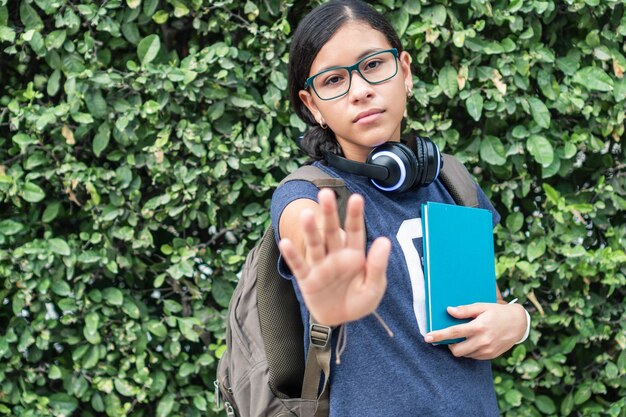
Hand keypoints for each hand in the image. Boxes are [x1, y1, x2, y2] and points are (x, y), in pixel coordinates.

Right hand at [278, 188, 390, 325]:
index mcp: (354, 255)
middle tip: (326, 193)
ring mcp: (320, 266)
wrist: (340, 320)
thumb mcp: (374, 287)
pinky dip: (292, 255)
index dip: (355, 215)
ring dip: (311, 230)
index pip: (355, 231)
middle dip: (330, 214)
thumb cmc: (359, 300)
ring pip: (315, 245)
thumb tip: (383, 240)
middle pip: (332, 232)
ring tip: (307, 214)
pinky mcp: (307, 280)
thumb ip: (377, 265)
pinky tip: (285, 243)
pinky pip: (299, 266)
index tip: (356, 198)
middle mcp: (336, 256)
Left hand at [424, 303, 527, 359]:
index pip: (454, 332)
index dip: (439, 335)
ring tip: (464, 337)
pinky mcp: (490, 356)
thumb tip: (449, 310)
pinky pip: (473, 356)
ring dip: (459, 347)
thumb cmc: (498, 312)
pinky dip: (469, 350)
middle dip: (449, 345)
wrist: (519, 324)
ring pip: (464, 355)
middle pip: (456, 350)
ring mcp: (487, 350)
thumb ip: (465, 310)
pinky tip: (473, 341)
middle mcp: (483, 341)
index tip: (427, 337)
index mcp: (479, 327)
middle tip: (450, 337)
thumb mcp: (482, 306)